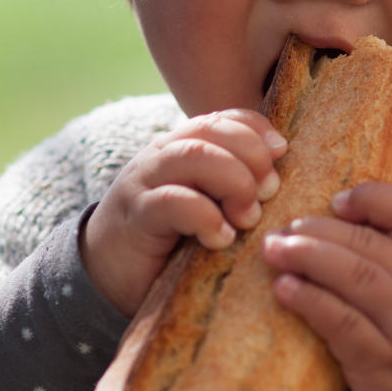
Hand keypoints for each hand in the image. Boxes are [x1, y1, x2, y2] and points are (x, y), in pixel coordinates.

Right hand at [81, 111, 286, 316]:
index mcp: (184, 147)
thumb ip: (234, 186)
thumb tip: (281, 177)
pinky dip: (206, 217)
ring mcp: (146, 182)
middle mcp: (163, 155)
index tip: (282, 151)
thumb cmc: (171, 239)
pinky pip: (173, 202)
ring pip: (194, 156)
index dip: (257, 128)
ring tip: (248, 217)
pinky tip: (220, 239)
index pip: (224, 118)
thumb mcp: (208, 206)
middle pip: (212, 131)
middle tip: (268, 193)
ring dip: (234, 182)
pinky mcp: (136, 216)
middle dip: (251, 156)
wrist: (110, 272)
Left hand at [261, 181, 391, 390]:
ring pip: (357, 278)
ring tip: (274, 251)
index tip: (337, 199)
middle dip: (319, 231)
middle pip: (370, 245)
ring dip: (309, 258)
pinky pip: (344, 326)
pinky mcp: (386, 367)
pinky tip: (286, 291)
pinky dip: (312, 302)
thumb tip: (329, 237)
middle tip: (280, 229)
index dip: (373, 199)